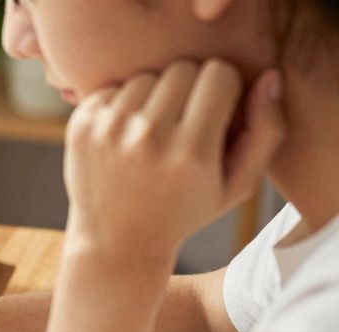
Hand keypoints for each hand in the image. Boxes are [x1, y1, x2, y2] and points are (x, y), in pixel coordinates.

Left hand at [63, 59, 285, 268]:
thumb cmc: (185, 211)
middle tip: (186, 123)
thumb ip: (267, 131)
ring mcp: (109, 131)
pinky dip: (122, 104)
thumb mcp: (238, 185)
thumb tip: (268, 76)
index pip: (219, 73)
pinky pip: (113, 87)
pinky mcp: (81, 127)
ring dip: (155, 96)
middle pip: (182, 68)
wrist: (116, 243)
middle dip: (190, 88)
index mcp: (191, 153)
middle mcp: (148, 138)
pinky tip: (126, 137)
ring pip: (147, 75)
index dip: (224, 88)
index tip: (218, 112)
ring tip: (155, 132)